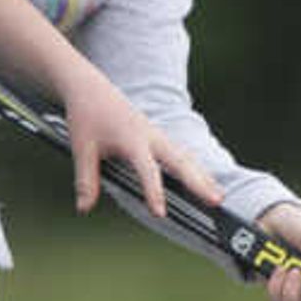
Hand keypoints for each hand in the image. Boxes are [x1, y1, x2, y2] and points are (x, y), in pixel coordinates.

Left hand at [55, 69, 217, 220]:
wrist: (89, 88)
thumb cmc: (86, 115)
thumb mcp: (82, 148)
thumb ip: (86, 180)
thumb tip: (84, 208)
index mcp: (133, 138)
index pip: (148, 169)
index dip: (154, 192)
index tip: (161, 213)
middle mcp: (150, 136)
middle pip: (181, 161)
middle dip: (199, 182)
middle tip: (216, 200)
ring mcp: (156, 135)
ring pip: (185, 157)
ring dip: (202, 175)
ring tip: (218, 195)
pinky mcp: (156, 136)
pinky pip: (180, 153)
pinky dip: (194, 167)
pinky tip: (203, 180)